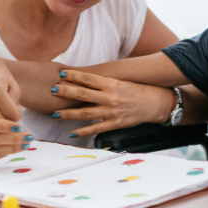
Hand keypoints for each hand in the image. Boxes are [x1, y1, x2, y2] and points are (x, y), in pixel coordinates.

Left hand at [49, 70, 173, 137]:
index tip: (61, 73)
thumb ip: (102, 83)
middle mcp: (110, 97)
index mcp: (111, 84)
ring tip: (55, 114)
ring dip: (69, 114)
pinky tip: (72, 133)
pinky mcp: (115, 124)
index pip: (88, 79)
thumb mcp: (119, 82)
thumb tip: (81, 81)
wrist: (155, 103)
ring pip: (86, 113)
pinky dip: (83, 132)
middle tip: (52, 90)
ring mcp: (112, 112)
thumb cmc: (135, 90)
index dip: (73, 76)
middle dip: (66, 92)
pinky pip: (96, 129)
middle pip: (83, 94)